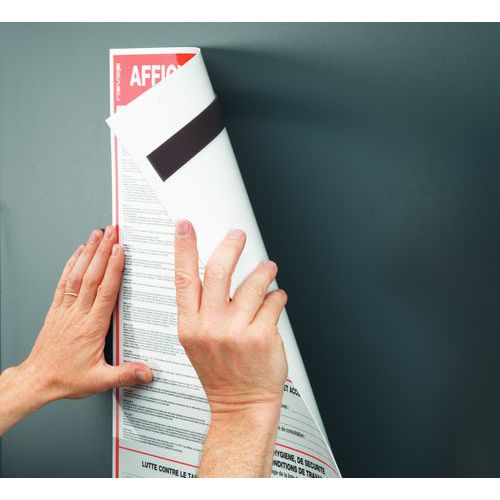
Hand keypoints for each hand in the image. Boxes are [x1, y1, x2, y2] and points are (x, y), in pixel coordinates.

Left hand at [6, 226, 152, 408]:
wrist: (37, 380)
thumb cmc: (66, 378)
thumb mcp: (99, 381)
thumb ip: (125, 374)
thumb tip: (148, 372)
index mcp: (91, 327)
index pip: (104, 292)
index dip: (113, 269)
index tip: (120, 251)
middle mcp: (77, 314)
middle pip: (92, 276)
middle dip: (103, 251)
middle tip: (112, 232)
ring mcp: (65, 309)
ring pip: (77, 275)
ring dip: (88, 252)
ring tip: (97, 235)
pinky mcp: (56, 309)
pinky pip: (63, 282)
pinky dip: (71, 264)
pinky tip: (77, 253)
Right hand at [174, 220, 287, 476]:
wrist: (241, 404)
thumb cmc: (220, 372)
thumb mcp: (197, 342)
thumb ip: (203, 309)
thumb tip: (218, 272)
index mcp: (190, 326)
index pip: (184, 279)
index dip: (184, 249)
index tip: (185, 227)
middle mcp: (210, 327)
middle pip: (219, 272)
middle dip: (231, 247)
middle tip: (238, 236)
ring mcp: (236, 332)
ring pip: (254, 284)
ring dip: (264, 271)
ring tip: (268, 270)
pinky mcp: (261, 336)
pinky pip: (274, 301)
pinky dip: (278, 296)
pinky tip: (276, 301)